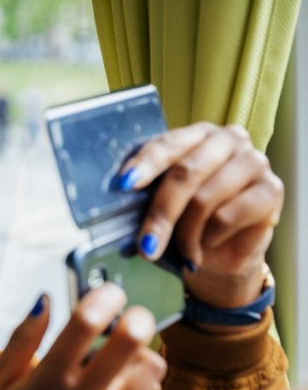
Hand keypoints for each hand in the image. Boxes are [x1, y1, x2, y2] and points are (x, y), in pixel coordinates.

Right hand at [0, 285, 165, 389]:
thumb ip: (21, 339)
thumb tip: (45, 299)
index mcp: (46, 384)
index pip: (87, 325)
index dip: (103, 296)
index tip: (105, 289)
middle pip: (133, 343)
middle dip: (135, 316)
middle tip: (124, 312)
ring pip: (151, 369)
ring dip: (140, 350)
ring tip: (116, 351)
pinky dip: (141, 378)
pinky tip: (116, 377)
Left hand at [118, 123, 282, 308]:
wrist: (220, 254)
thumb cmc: (186, 221)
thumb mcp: (162, 203)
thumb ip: (146, 193)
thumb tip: (118, 196)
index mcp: (195, 135)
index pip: (166, 144)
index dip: (145, 164)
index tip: (124, 184)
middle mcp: (227, 140)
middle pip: (185, 172)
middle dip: (160, 213)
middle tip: (145, 245)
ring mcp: (253, 162)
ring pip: (205, 199)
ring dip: (185, 234)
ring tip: (181, 250)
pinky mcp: (271, 190)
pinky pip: (228, 217)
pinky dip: (210, 238)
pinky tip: (207, 244)